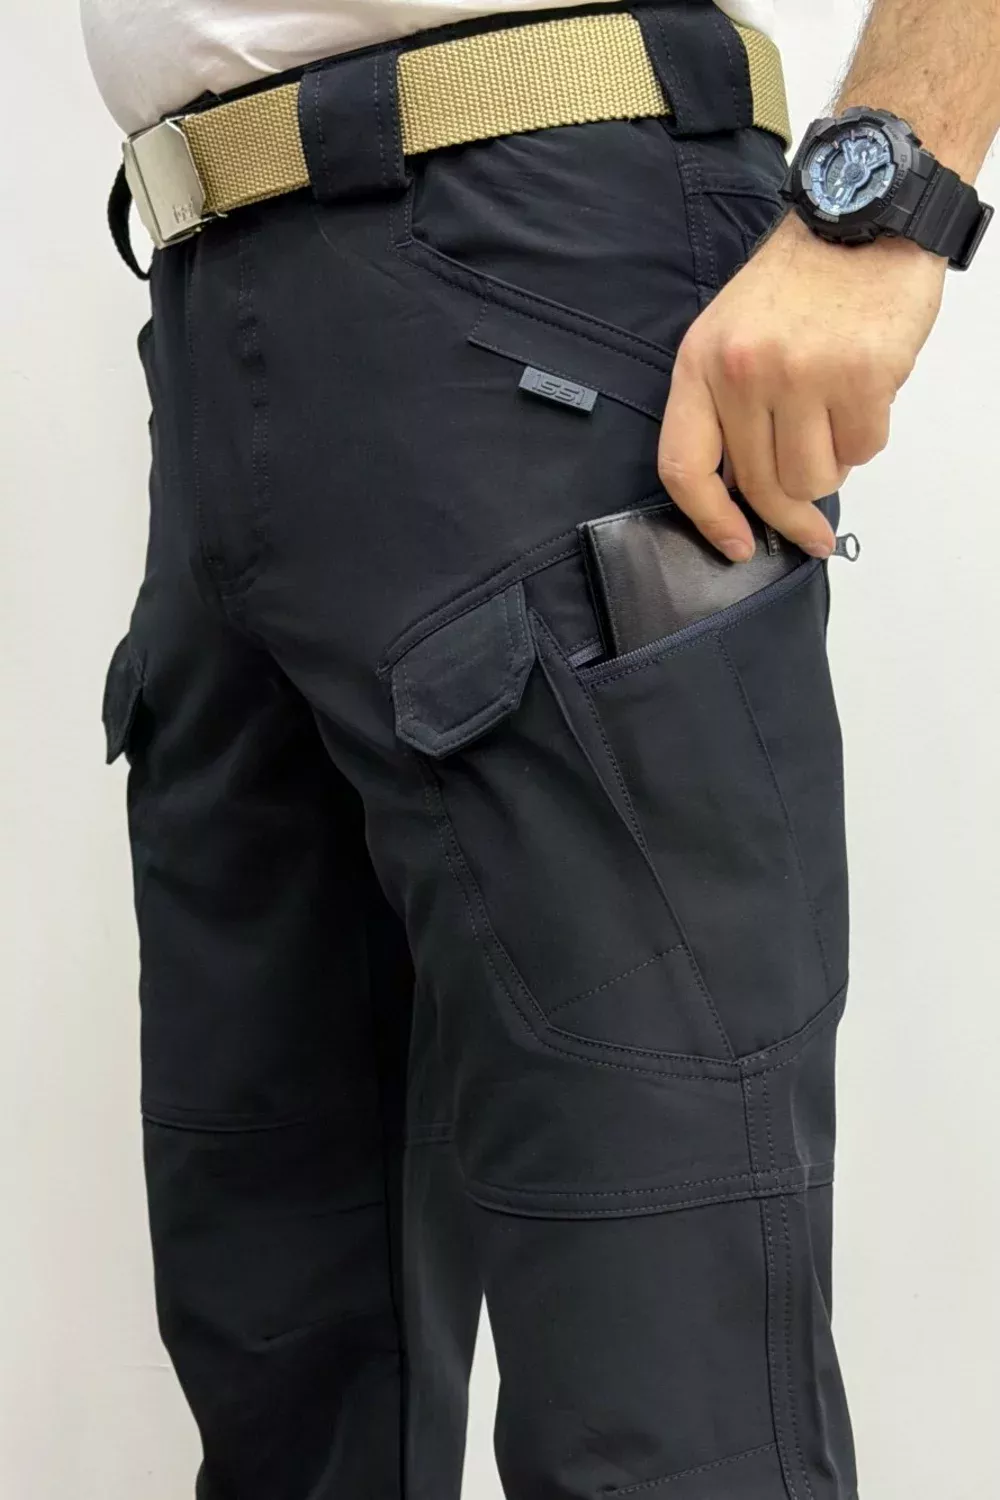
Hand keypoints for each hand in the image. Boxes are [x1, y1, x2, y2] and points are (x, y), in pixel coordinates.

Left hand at [658, 212, 946, 559]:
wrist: (862, 217)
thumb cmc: (797, 283)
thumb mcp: (731, 336)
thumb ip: (725, 411)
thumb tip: (745, 493)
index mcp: (700, 364)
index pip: (685, 467)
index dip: (710, 520)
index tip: (737, 546)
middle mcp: (744, 372)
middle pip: (761, 485)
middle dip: (789, 515)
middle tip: (811, 533)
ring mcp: (803, 374)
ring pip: (814, 478)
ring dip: (831, 469)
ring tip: (835, 424)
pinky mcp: (861, 376)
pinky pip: (864, 449)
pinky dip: (866, 438)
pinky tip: (863, 398)